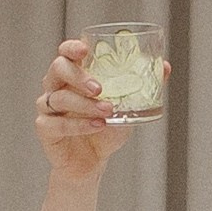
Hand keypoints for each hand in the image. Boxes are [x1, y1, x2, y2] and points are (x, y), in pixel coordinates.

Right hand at [33, 39, 138, 183]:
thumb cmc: (106, 129)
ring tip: (107, 111)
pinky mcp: (45, 129)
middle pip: (58, 69)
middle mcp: (56, 86)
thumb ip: (143, 87)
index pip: (65, 53)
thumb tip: (166, 67)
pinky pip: (56, 124)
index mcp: (72, 75)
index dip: (72, 48)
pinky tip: (97, 125)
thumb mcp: (127, 106)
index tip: (85, 50)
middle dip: (79, 76)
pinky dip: (78, 125)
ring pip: (59, 98)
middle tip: (100, 88)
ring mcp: (48, 107)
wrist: (93, 162)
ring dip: (85, 104)